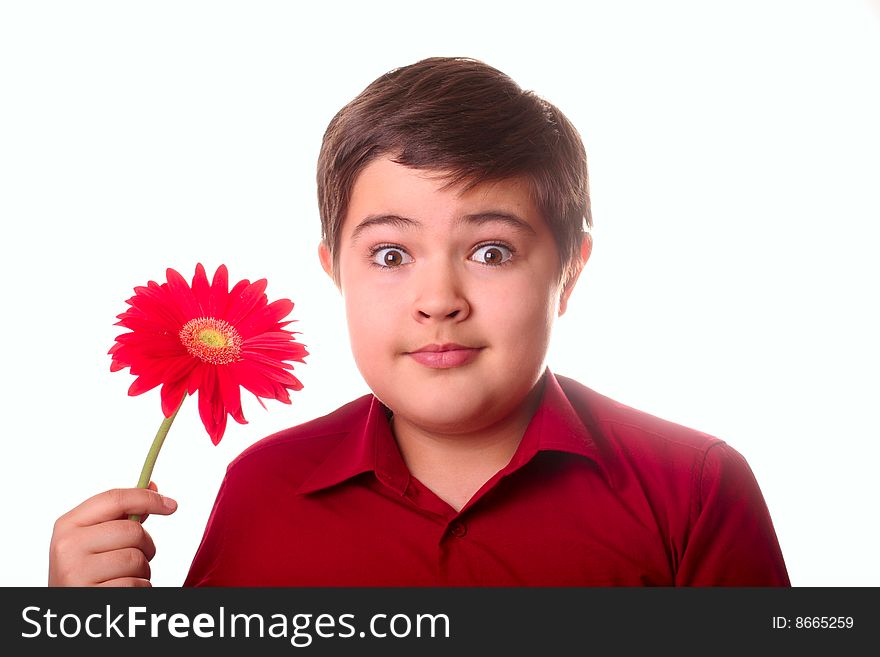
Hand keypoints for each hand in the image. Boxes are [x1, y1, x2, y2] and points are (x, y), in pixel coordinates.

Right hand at [48, 481, 177, 586]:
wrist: (69, 609)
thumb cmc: (87, 571)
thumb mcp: (94, 539)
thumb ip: (122, 515)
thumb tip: (152, 486)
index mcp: (68, 525)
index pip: (115, 498)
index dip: (147, 498)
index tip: (171, 505)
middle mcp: (67, 547)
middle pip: (133, 531)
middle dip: (145, 545)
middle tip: (135, 557)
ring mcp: (76, 573)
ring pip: (136, 559)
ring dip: (142, 570)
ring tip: (124, 576)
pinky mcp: (92, 596)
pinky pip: (136, 585)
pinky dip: (139, 588)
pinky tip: (121, 590)